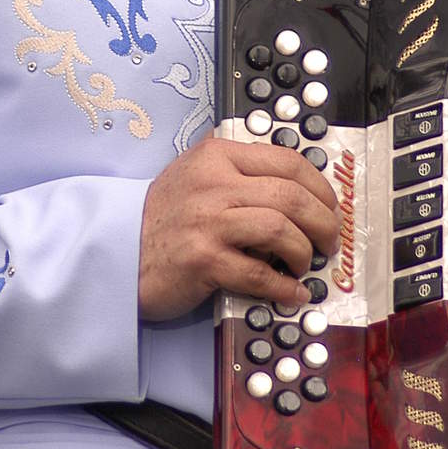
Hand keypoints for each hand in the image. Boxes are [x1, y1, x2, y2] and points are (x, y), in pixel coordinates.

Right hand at [138, 137, 339, 321]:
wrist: (117, 250)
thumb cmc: (162, 217)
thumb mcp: (194, 173)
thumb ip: (236, 168)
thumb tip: (294, 184)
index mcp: (218, 156)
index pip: (287, 161)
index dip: (320, 187)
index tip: (330, 207)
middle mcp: (214, 184)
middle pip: (291, 196)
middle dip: (323, 223)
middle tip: (327, 241)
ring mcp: (208, 223)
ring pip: (281, 230)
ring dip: (303, 252)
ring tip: (304, 265)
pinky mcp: (203, 261)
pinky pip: (259, 273)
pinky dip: (283, 286)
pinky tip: (291, 292)